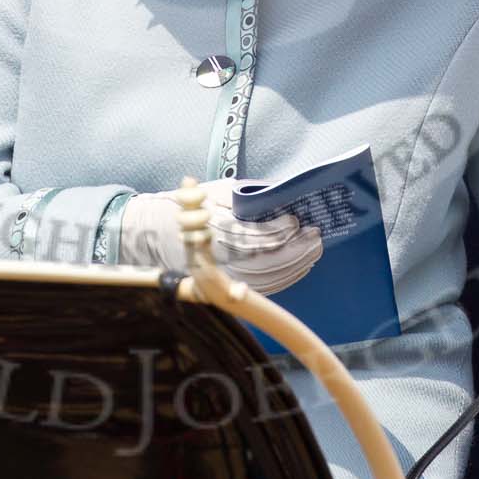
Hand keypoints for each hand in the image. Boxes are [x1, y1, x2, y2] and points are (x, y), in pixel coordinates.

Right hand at [120, 179, 321, 291]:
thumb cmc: (195, 207)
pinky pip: (262, 286)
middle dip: (294, 251)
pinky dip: (285, 277)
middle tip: (315, 237)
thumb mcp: (218, 191)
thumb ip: (247, 195)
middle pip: (264, 262)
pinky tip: (302, 265)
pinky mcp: (228, 284)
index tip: (295, 221)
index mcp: (214, 231)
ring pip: (266, 278)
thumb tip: (279, 192)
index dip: (276, 231)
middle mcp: (218, 257)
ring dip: (295, 265)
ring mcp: (222, 274)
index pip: (252, 237)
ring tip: (314, 249)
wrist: (163, 233)